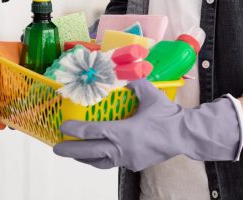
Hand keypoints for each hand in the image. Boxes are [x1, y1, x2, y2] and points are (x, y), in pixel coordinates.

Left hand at [53, 78, 241, 171]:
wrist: (185, 135)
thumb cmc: (168, 115)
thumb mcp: (150, 94)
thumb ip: (135, 84)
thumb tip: (125, 77)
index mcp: (123, 132)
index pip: (92, 131)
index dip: (75, 130)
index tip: (62, 127)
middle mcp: (121, 149)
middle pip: (89, 153)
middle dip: (71, 151)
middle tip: (57, 148)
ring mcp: (127, 159)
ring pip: (100, 162)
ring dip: (85, 158)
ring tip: (75, 154)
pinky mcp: (135, 164)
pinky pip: (113, 163)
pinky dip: (102, 159)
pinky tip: (101, 154)